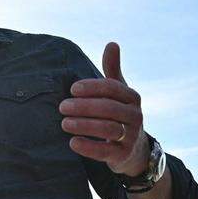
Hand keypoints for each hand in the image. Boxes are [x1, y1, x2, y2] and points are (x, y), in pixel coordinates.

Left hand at [59, 42, 148, 175]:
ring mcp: (131, 136)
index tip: (72, 89)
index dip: (92, 87)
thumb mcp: (119, 93)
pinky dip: (88, 147)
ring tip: (64, 123)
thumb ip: (112, 70)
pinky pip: (106, 151)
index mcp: (132, 97)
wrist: (135, 149)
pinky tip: (73, 142)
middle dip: (83, 107)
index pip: (112, 88)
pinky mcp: (123, 155)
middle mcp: (135, 115)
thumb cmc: (120, 114)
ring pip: (107, 128)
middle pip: (108, 108)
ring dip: (83, 125)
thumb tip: (112, 43)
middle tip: (62, 107)